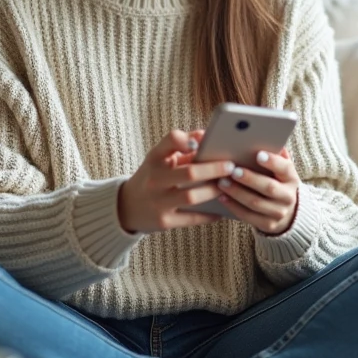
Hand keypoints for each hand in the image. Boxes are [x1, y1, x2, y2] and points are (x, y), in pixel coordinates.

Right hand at [117, 129, 236, 233]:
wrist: (126, 207)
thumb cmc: (152, 177)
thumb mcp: (160, 159)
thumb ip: (181, 145)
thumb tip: (206, 135)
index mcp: (154, 159)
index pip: (170, 141)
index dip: (187, 139)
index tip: (205, 139)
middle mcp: (154, 179)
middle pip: (190, 173)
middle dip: (214, 169)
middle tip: (231, 166)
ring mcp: (158, 202)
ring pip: (191, 197)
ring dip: (213, 191)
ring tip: (227, 186)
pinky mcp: (163, 221)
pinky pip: (192, 218)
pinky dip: (209, 215)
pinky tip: (222, 209)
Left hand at [215, 147, 299, 235]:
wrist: (286, 211)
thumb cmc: (275, 181)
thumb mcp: (279, 168)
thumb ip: (274, 154)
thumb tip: (265, 136)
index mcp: (291, 178)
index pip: (285, 168)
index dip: (272, 162)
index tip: (258, 154)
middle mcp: (288, 196)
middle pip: (269, 188)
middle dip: (250, 179)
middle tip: (233, 170)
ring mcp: (279, 212)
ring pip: (256, 203)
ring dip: (237, 192)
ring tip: (222, 182)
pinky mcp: (268, 225)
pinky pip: (249, 216)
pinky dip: (234, 206)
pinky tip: (222, 197)